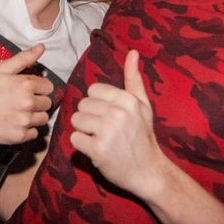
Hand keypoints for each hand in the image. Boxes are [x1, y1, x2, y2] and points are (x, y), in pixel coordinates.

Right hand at [0, 44, 53, 143]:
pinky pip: (34, 133)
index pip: (48, 87)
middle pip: (47, 104)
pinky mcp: (19, 136)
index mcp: (26, 85)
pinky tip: (15, 123)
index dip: (39, 88)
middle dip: (37, 102)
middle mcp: (27, 103)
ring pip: (43, 119)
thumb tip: (41, 47)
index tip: (29, 90)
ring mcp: (24, 121)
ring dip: (34, 116)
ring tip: (19, 113)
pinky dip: (27, 130)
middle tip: (21, 102)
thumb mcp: (2, 69)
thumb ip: (24, 58)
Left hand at [69, 49, 162, 194]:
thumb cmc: (143, 136)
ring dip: (84, 131)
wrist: (148, 171)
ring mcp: (107, 132)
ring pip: (76, 121)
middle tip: (105, 130)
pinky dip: (82, 146)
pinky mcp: (97, 150)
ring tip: (100, 139)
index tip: (109, 116)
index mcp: (127, 99)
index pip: (93, 90)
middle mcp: (117, 113)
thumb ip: (134, 78)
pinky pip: (75, 139)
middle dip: (89, 117)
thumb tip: (132, 52)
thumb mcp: (142, 105)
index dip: (97, 104)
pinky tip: (96, 149)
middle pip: (82, 105)